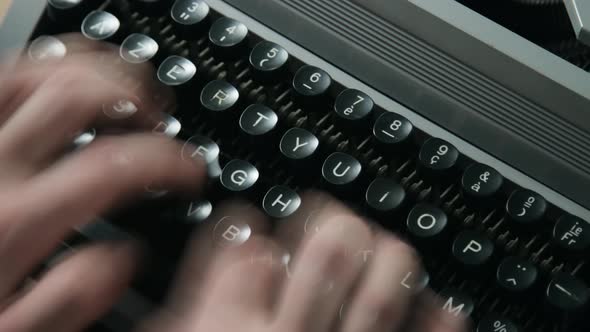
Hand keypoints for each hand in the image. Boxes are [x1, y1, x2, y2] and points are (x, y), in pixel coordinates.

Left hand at [0, 34, 205, 330]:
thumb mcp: (14, 329)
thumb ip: (71, 298)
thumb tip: (125, 257)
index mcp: (15, 221)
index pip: (113, 166)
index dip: (169, 160)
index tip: (192, 171)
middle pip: (78, 98)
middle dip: (138, 99)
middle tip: (162, 120)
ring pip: (42, 72)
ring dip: (98, 71)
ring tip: (128, 89)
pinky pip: (9, 75)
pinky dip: (52, 65)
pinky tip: (75, 79)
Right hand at [139, 194, 467, 331]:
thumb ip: (187, 314)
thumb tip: (216, 264)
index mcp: (226, 329)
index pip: (251, 244)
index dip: (264, 222)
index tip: (267, 226)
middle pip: (330, 253)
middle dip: (338, 226)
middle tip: (337, 225)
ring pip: (383, 291)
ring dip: (391, 261)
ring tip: (388, 249)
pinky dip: (437, 324)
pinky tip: (442, 309)